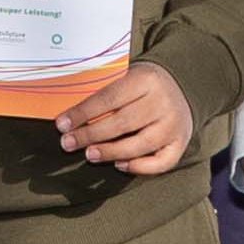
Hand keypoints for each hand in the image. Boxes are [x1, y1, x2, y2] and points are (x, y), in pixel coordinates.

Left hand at [55, 61, 195, 177]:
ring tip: (89, 154)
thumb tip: (69, 116)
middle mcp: (163, 102)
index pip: (109, 98)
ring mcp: (174, 125)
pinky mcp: (180, 143)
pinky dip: (139, 167)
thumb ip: (103, 92)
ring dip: (111, 152)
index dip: (83, 113)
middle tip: (68, 143)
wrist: (182, 86)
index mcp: (146, 79)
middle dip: (91, 135)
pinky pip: (161, 162)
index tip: (61, 124)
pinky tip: (119, 164)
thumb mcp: (126, 76)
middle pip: (122, 122)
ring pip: (140, 144)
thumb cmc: (142, 85)